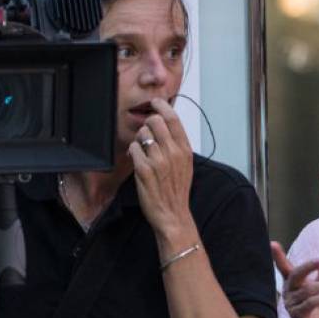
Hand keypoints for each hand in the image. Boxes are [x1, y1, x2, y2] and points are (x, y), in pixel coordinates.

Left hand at [131, 100, 195, 242]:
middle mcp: (173, 153)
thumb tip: (166, 123)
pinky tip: (136, 160)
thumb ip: (177, 144)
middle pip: (155, 121)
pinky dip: (133, 152)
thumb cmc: (177, 190)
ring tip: (142, 151)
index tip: (155, 103)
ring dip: (139, 139)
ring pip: (142, 134)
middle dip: (147, 124)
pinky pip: (133, 148)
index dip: (162, 106)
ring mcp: (158, 161)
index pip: (173, 118)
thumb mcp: (185, 164)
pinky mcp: (143, 170)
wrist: (172, 214)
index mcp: (185, 149)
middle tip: (146, 133)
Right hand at [272, 243, 318, 317]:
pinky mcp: (298, 315)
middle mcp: (289, 292)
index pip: (284, 267)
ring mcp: (291, 304)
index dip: (278, 256)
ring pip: (308, 290)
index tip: (272, 243)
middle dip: (308, 266)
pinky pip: (311, 303)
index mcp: (293, 283)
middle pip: (295, 275)